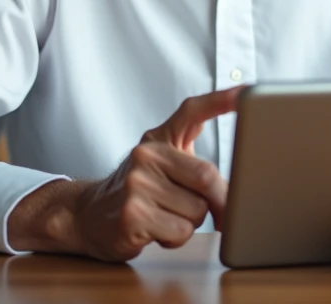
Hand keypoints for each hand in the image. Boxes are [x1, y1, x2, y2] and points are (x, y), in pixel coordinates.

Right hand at [7, 87, 239, 260]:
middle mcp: (146, 155)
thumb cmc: (133, 191)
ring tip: (166, 218)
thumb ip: (192, 162)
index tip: (245, 91)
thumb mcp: (158, 164)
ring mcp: (137, 184)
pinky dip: (176, 238)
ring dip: (190, 223)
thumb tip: (236, 185)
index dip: (220, 100)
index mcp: (157, 139)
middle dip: (220, 202)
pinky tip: (155, 232)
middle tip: (219, 215)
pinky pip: (180, 232)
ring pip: (197, 210)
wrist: (85, 215)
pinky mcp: (133, 215)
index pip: (192, 111)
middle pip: (207, 176)